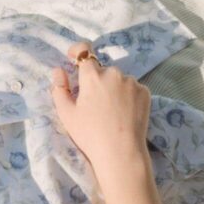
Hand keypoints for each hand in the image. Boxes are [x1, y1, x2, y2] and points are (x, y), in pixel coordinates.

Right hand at [50, 41, 151, 173]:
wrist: (120, 151)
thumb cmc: (89, 133)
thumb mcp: (66, 114)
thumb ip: (59, 89)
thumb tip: (58, 71)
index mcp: (92, 76)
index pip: (84, 51)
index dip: (77, 51)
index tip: (73, 57)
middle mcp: (114, 73)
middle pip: (101, 71)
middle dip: (96, 81)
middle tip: (92, 103)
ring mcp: (132, 82)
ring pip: (117, 80)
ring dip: (112, 88)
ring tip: (110, 111)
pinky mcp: (145, 92)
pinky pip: (132, 88)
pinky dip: (126, 96)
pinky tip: (123, 113)